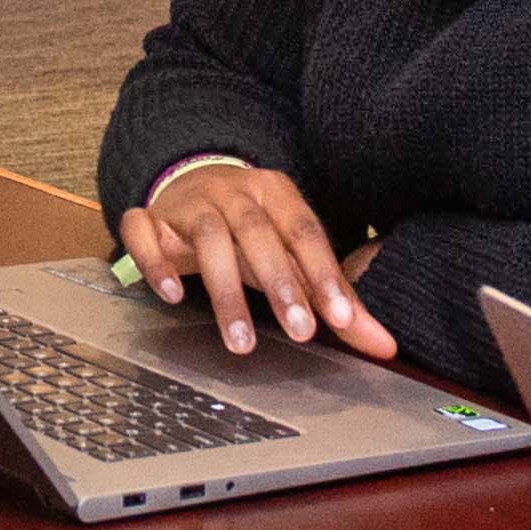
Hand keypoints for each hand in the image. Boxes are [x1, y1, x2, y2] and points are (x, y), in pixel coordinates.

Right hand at [115, 159, 391, 359]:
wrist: (189, 182)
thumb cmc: (252, 229)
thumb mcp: (294, 255)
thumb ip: (337, 300)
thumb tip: (387, 348)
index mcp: (276, 193)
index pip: (304, 231)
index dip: (322, 273)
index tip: (339, 320)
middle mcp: (232, 192)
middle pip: (258, 232)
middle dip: (279, 285)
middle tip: (300, 333)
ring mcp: (187, 203)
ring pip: (207, 237)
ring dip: (225, 290)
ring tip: (240, 342)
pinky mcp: (148, 218)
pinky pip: (143, 232)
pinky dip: (155, 262)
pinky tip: (170, 296)